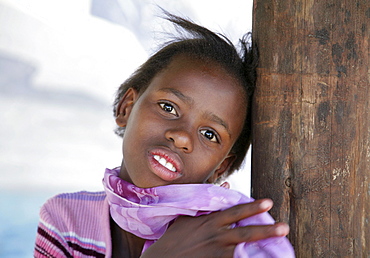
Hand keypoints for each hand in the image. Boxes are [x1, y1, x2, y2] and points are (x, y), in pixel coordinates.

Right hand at [141, 199, 288, 257]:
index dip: (252, 207)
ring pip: (244, 250)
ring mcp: (217, 252)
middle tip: (284, 227)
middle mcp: (216, 236)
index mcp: (210, 222)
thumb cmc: (174, 239)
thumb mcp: (187, 218)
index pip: (235, 212)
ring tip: (279, 250)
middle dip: (266, 230)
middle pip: (245, 232)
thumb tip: (226, 184)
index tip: (268, 202)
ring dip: (262, 250)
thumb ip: (207, 202)